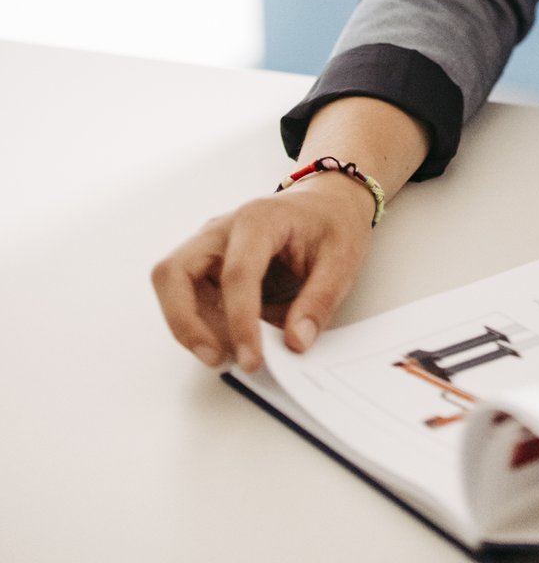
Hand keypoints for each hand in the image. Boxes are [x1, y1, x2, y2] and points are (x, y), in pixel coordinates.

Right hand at [151, 173, 373, 372]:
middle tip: (216, 358)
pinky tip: (230, 338)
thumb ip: (319, 302)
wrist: (327, 203)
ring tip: (230, 353)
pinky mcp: (207, 264)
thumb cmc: (331, 223)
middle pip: (175, 272)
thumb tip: (295, 343)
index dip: (240, 321)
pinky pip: (187, 296)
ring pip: (172, 285)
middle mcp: (222, 228)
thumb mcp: (342, 260)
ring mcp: (209, 245)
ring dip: (190, 327)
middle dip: (185, 322)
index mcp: (259, 219)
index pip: (237, 273)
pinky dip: (200, 323)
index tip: (252, 358)